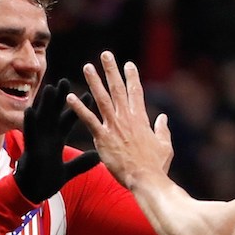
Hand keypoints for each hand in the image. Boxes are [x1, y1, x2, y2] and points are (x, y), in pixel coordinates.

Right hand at [14, 78, 99, 202]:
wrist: (32, 193)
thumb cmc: (47, 181)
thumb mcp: (69, 171)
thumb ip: (82, 163)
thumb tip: (98, 156)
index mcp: (56, 140)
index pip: (69, 120)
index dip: (78, 108)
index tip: (88, 94)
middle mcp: (47, 137)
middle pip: (54, 113)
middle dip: (59, 98)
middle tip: (65, 81)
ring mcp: (37, 142)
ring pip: (41, 120)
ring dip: (44, 105)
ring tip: (49, 88)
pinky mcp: (30, 150)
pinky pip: (29, 134)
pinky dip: (29, 123)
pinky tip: (29, 110)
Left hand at [65, 51, 172, 189]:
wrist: (147, 180)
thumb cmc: (156, 167)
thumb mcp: (165, 146)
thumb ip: (163, 129)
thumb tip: (163, 117)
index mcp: (141, 120)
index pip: (136, 93)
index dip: (132, 77)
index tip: (128, 64)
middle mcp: (127, 119)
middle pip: (118, 89)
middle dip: (112, 70)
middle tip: (105, 54)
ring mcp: (114, 127)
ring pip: (102, 99)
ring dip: (94, 81)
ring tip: (87, 66)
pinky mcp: (103, 138)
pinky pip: (88, 119)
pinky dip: (78, 108)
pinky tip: (69, 97)